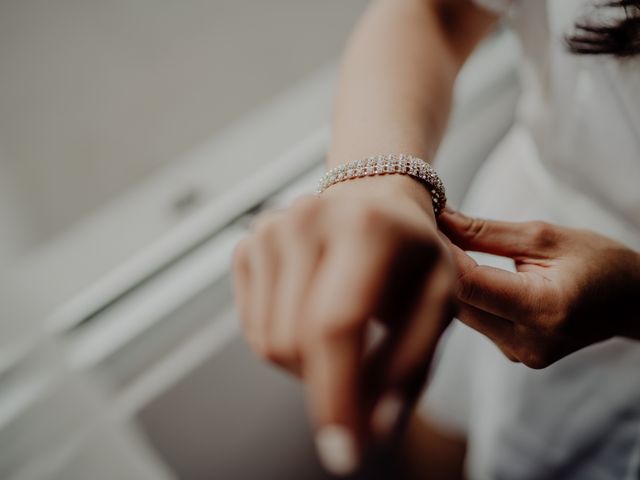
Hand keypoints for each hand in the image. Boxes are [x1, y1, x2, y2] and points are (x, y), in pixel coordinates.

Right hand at [232, 175, 455, 474]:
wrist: (373, 198)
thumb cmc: (412, 252)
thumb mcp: (437, 299)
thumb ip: (412, 364)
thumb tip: (376, 432)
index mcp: (365, 229)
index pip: (337, 324)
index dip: (338, 395)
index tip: (344, 455)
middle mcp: (307, 220)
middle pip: (295, 342)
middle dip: (328, 385)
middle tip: (364, 373)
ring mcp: (269, 230)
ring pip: (269, 343)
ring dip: (307, 364)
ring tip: (343, 332)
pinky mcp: (246, 245)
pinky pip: (253, 330)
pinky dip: (284, 343)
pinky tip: (313, 313)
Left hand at [439, 208, 639, 368]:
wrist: (632, 301)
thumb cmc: (597, 261)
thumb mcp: (544, 237)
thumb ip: (484, 232)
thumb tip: (438, 217)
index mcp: (542, 309)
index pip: (469, 283)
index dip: (439, 253)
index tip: (419, 224)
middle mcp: (526, 342)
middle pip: (458, 301)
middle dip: (436, 263)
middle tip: (420, 227)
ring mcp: (519, 354)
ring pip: (461, 312)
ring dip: (446, 278)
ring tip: (435, 242)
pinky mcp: (513, 354)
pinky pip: (475, 320)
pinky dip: (463, 293)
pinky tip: (455, 267)